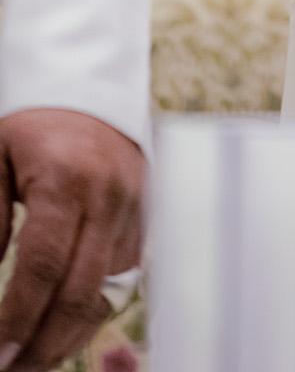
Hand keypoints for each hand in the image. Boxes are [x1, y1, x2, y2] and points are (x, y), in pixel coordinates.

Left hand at [0, 110, 142, 371]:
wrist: (90, 88)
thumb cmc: (32, 125)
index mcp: (68, 177)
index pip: (44, 265)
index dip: (19, 316)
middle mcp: (109, 196)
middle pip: (81, 290)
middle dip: (44, 344)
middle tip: (12, 370)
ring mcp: (133, 209)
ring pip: (106, 294)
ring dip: (68, 338)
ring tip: (32, 362)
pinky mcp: (144, 220)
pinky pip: (121, 281)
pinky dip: (91, 313)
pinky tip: (61, 331)